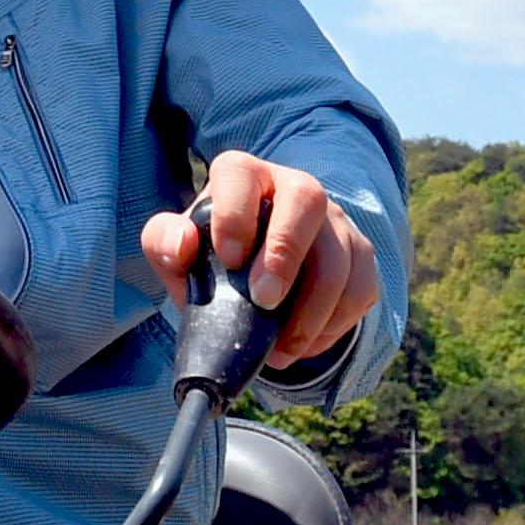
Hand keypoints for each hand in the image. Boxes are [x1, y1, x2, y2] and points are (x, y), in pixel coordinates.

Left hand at [138, 151, 377, 375]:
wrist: (256, 276)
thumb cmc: (214, 257)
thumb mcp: (179, 251)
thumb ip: (164, 242)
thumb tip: (180, 245)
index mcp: (244, 178)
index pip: (240, 173)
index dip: (235, 213)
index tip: (228, 258)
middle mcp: (293, 188)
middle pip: (308, 197)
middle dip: (286, 252)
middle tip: (264, 300)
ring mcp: (334, 222)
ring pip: (341, 254)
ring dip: (313, 310)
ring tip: (281, 350)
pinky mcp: (359, 256)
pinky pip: (361, 289)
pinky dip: (334, 326)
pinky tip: (304, 345)